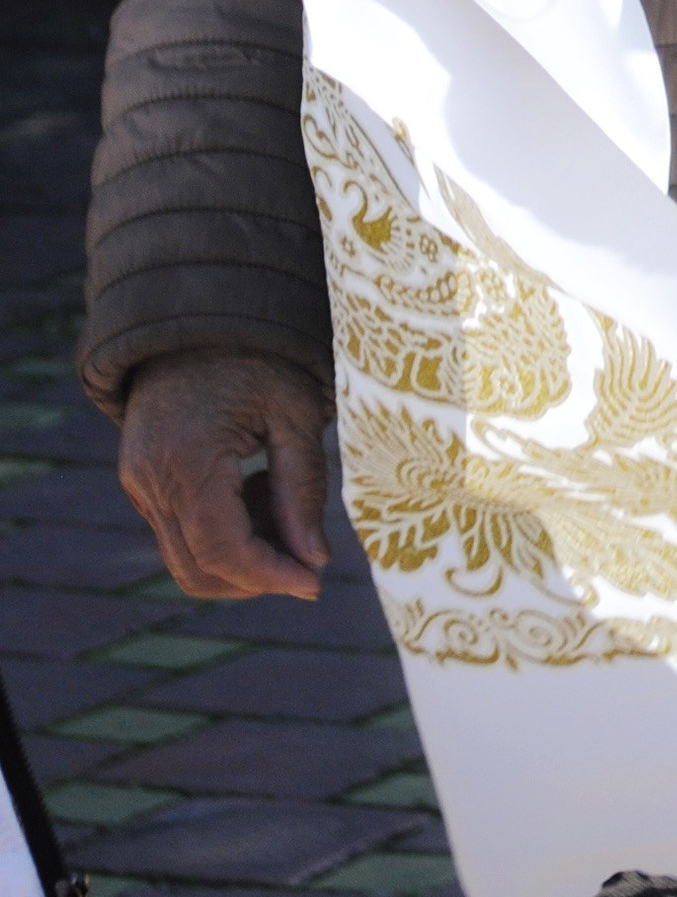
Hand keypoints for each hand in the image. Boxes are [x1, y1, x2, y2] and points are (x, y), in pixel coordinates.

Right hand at [120, 349, 332, 601]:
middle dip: (256, 576)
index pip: (225, 552)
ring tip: (278, 497)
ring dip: (239, 556)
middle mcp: (151, 479)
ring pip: (186, 559)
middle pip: (200, 569)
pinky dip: (220, 533)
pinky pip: (177, 533)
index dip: (272, 577)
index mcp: (189, 459)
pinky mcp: (139, 481)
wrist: (198, 312)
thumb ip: (303, 489)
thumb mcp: (295, 412)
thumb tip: (314, 562)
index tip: (316, 583)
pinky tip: (253, 485)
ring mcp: (138, 483)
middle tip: (306, 552)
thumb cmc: (258, 354)